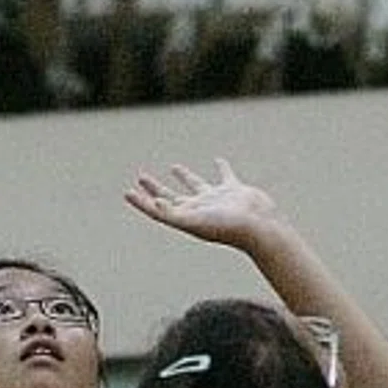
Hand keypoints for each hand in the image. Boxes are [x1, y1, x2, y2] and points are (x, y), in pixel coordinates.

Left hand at [124, 156, 278, 248]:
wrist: (260, 227)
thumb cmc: (227, 227)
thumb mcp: (196, 220)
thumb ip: (174, 214)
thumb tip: (155, 203)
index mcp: (187, 218)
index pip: (158, 210)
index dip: (142, 202)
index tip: (127, 192)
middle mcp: (199, 209)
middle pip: (171, 198)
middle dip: (155, 189)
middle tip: (141, 177)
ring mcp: (216, 199)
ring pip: (196, 186)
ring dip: (184, 177)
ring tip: (174, 167)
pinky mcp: (233, 190)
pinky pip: (225, 175)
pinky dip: (221, 167)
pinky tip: (217, 160)